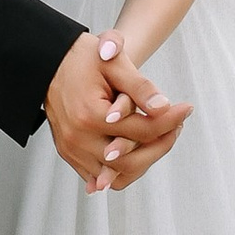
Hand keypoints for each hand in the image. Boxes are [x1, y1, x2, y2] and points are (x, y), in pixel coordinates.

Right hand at [45, 31, 186, 194]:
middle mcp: (78, 138)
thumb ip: (140, 87)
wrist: (48, 61)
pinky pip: (99, 175)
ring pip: (117, 175)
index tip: (186, 108)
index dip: (170, 120)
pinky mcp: (68, 153)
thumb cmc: (82, 58)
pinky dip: (121, 169)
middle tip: (176, 126)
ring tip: (160, 137)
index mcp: (90, 115)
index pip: (142, 130)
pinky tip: (138, 152)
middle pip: (132, 161)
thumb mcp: (114, 63)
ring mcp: (71, 149)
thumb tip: (164, 107)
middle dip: (161, 146)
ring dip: (143, 160)